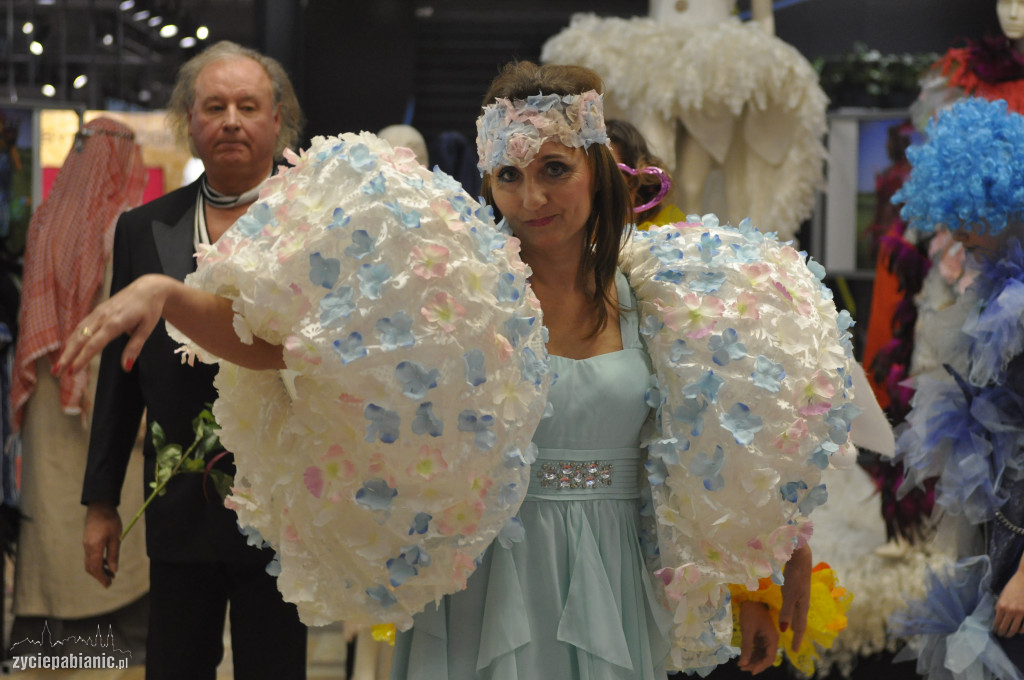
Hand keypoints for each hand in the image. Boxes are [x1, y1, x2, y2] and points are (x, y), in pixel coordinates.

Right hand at [58, 273, 173, 375]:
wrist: (148, 288)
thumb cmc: (149, 309)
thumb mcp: (146, 329)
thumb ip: (134, 348)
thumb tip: (126, 367)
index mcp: (115, 323)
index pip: (94, 344)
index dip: (82, 358)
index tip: (72, 371)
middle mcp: (102, 317)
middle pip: (80, 339)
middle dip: (67, 356)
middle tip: (57, 372)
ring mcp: (98, 313)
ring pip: (78, 332)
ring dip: (67, 349)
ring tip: (59, 365)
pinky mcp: (97, 311)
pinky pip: (81, 326)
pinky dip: (72, 338)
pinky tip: (68, 349)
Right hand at [83, 501, 121, 587]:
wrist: (100, 505)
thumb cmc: (110, 520)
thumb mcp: (116, 537)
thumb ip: (114, 554)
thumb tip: (113, 570)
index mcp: (94, 547)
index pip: (96, 568)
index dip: (102, 578)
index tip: (108, 584)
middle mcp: (87, 547)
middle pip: (90, 567)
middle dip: (99, 576)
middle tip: (110, 581)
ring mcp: (86, 544)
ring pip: (89, 562)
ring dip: (99, 569)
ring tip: (110, 573)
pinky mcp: (87, 540)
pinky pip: (90, 555)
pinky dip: (97, 561)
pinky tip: (106, 562)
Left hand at [737, 600, 778, 673]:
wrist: (750, 598)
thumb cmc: (751, 612)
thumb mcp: (748, 630)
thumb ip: (747, 647)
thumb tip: (744, 663)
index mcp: (772, 638)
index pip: (770, 657)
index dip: (761, 666)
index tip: (751, 672)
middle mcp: (771, 639)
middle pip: (765, 657)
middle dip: (755, 664)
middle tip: (742, 669)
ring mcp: (765, 638)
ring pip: (760, 654)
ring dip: (752, 660)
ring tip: (740, 665)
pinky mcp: (759, 636)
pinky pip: (756, 648)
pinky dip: (750, 654)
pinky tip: (742, 658)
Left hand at [779, 543, 811, 650]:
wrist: (800, 555)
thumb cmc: (794, 575)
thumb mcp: (789, 594)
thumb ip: (786, 611)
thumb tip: (784, 630)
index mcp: (802, 605)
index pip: (800, 626)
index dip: (797, 639)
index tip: (795, 652)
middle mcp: (803, 601)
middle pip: (800, 621)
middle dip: (797, 633)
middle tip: (795, 645)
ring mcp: (800, 593)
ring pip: (798, 613)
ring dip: (795, 623)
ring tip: (793, 631)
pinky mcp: (796, 586)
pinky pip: (795, 604)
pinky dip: (792, 612)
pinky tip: (791, 610)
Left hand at [994, 568, 1023, 636]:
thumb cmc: (1013, 586)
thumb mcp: (1002, 595)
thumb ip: (1000, 606)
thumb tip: (998, 616)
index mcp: (1001, 605)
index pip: (996, 622)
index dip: (995, 629)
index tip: (995, 632)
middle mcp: (1009, 610)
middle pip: (1004, 627)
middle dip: (1002, 633)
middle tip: (1001, 635)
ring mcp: (1020, 612)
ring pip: (1014, 629)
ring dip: (1010, 633)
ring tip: (1008, 635)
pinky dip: (1021, 631)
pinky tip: (1019, 631)